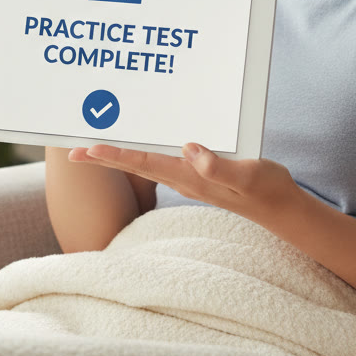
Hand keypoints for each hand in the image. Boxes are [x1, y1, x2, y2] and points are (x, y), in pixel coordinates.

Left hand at [67, 143, 299, 227]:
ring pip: (144, 163)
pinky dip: (142, 153)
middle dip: (104, 158)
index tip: (88, 149)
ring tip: (94, 147)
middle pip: (135, 165)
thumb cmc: (268, 189)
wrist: (282, 209)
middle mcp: (183, 178)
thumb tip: (189, 150)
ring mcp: (188, 178)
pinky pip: (161, 162)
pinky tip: (139, 146)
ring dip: (118, 155)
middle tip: (73, 152)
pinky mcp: (197, 175)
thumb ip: (219, 166)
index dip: (115, 155)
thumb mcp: (248, 175)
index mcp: (190, 176)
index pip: (144, 162)